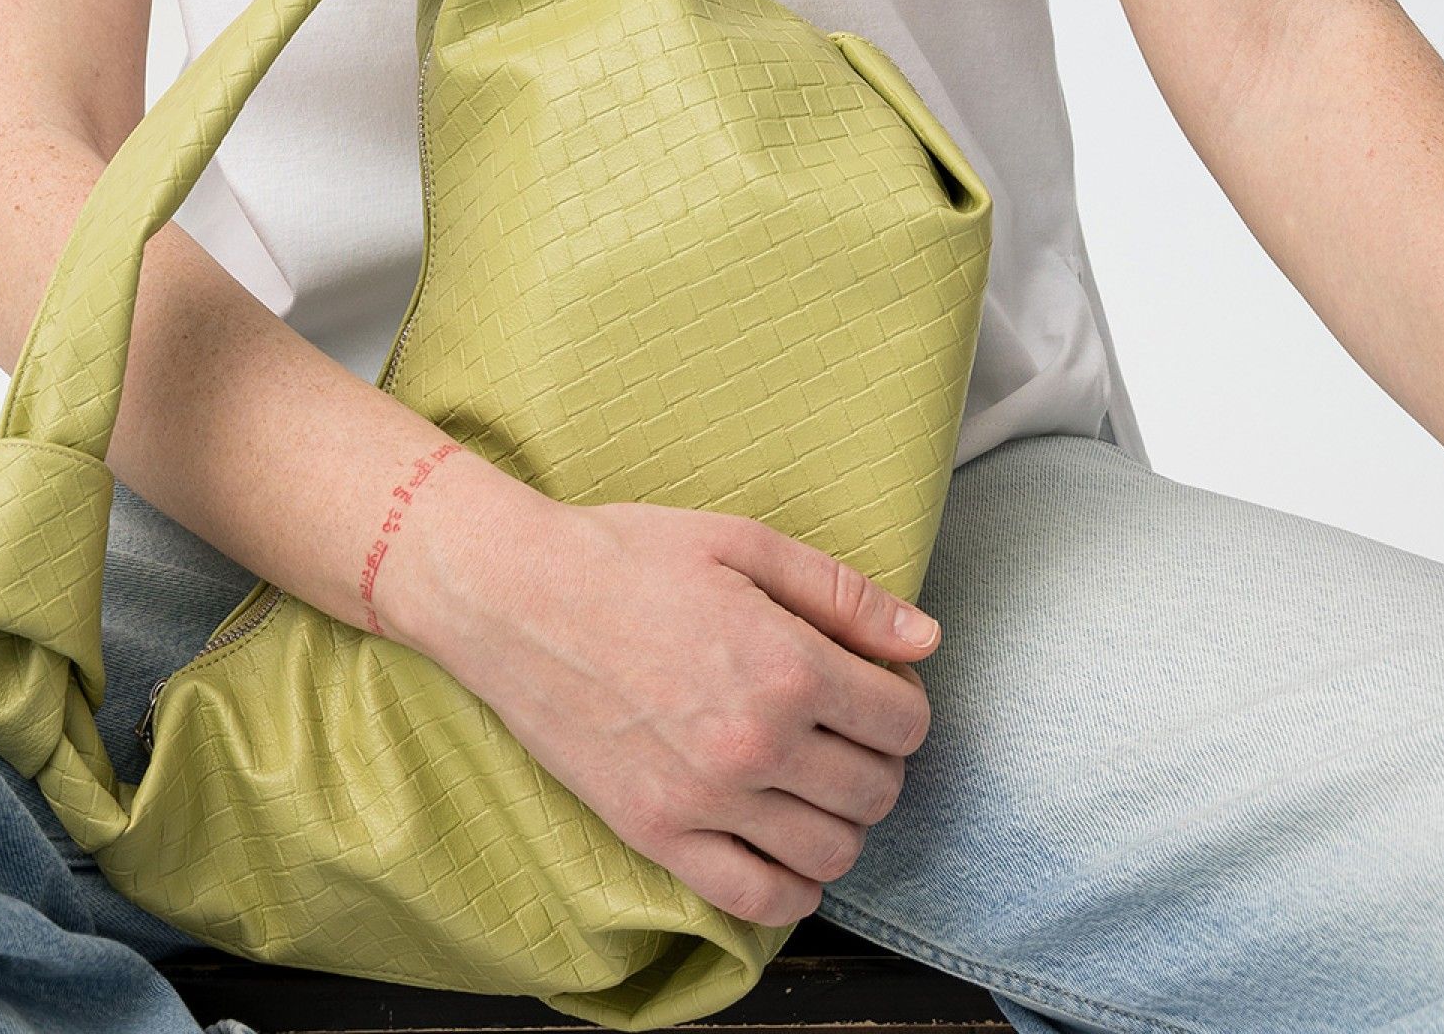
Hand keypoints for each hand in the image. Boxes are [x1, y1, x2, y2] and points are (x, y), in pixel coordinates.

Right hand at [396, 479, 939, 926]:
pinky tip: (786, 844)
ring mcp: (705, 799)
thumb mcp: (742, 544)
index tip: (877, 685)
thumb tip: (927, 638)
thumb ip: (843, 594)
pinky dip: (793, 888)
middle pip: (876, 790)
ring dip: (843, 820)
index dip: (902, 700)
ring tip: (816, 778)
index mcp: (786, 665)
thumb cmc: (628, 556)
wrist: (516, 597)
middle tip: (846, 727)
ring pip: (831, 852)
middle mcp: (755, 744)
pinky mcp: (657, 834)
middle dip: (879, 758)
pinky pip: (757, 898)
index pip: (902, 721)